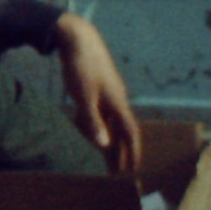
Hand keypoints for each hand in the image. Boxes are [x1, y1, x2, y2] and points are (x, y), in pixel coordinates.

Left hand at [51, 12, 141, 176]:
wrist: (78, 38)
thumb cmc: (81, 67)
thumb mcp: (84, 96)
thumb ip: (93, 121)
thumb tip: (104, 146)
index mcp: (118, 104)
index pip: (131, 133)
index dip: (133, 152)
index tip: (131, 170)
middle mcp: (116, 100)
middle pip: (121, 131)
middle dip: (120, 152)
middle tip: (116, 171)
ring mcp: (106, 92)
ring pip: (109, 120)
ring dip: (107, 138)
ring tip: (102, 155)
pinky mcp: (95, 86)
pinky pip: (98, 110)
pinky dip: (94, 122)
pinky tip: (83, 128)